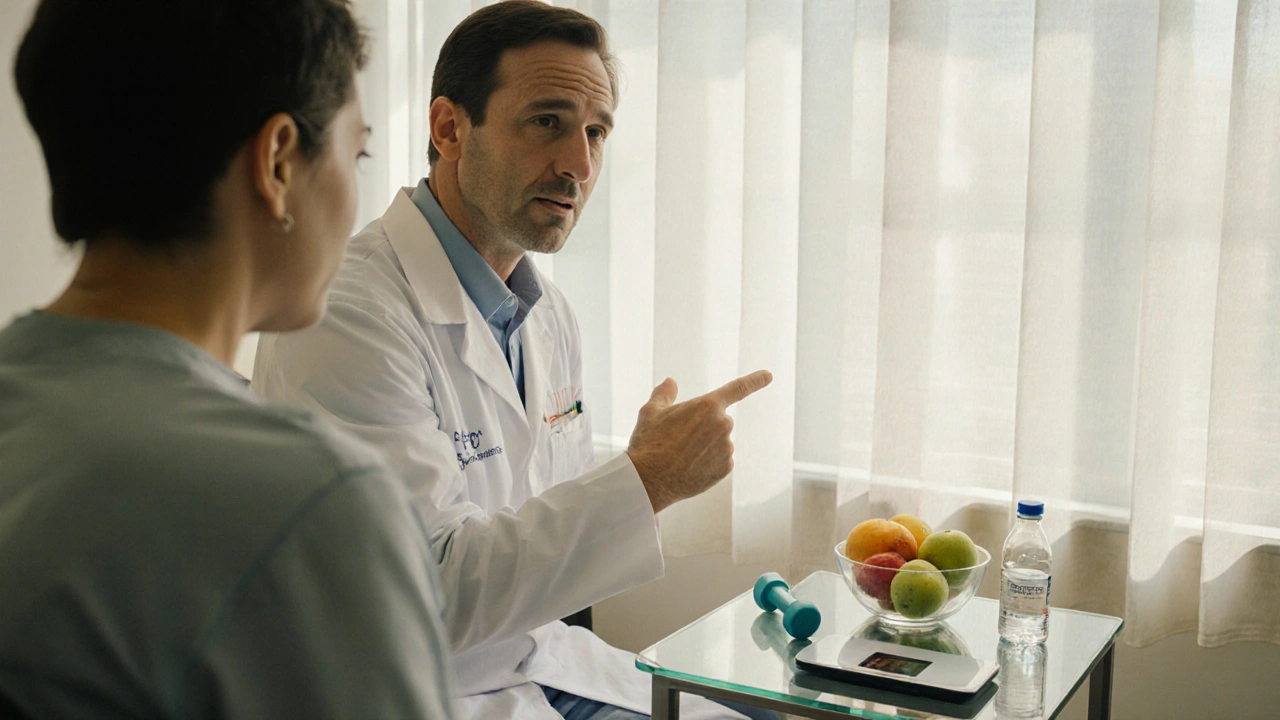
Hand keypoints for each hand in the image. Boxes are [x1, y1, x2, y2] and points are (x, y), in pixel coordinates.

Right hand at [625, 370, 772, 513]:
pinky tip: (689, 468)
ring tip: (680, 456)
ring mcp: (727, 448)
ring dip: (704, 446)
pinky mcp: (727, 468)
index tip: (769, 375)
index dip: (755, 380)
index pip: (737, 388)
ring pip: (718, 442)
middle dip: (703, 427)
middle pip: (717, 420)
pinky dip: (707, 463)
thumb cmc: (649, 442)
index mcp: (707, 405)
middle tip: (678, 439)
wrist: (650, 480)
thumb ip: (664, 393)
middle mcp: (723, 424)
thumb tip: (670, 382)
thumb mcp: (650, 411)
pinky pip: (719, 460)